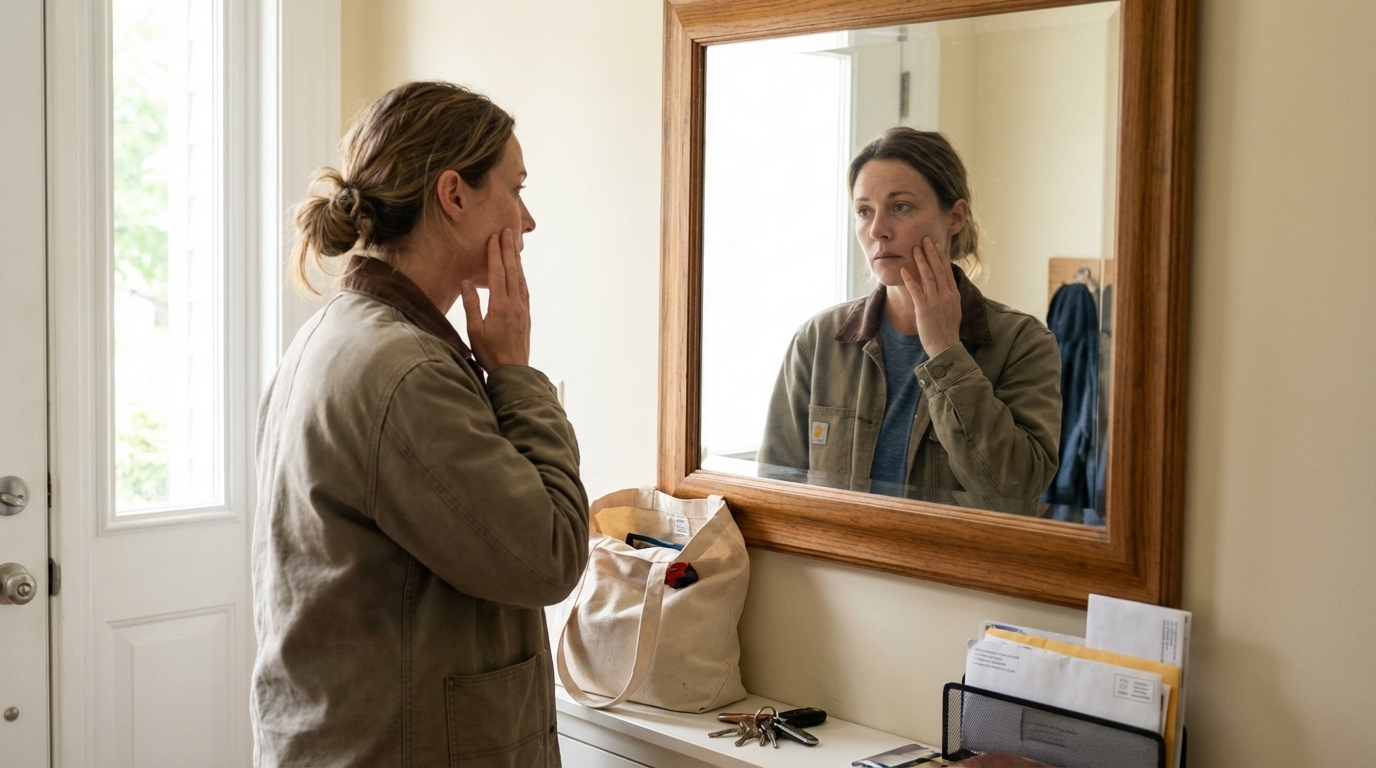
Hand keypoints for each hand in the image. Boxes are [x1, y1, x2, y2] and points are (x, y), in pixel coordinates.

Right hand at [460, 228, 530, 369]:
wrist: (513, 371)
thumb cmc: (490, 353)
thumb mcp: (475, 331)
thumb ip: (471, 305)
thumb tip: (466, 282)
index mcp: (500, 305)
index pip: (498, 273)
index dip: (495, 253)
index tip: (494, 237)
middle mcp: (515, 303)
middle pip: (512, 270)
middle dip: (509, 249)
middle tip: (508, 231)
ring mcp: (523, 308)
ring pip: (520, 278)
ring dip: (517, 260)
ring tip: (514, 245)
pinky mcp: (526, 314)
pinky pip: (524, 288)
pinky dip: (521, 275)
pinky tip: (519, 271)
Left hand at [900, 236, 961, 355]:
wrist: (946, 347)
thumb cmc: (947, 331)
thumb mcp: (953, 311)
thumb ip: (949, 298)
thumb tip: (945, 287)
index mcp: (954, 295)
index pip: (947, 271)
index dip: (941, 257)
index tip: (936, 245)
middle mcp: (946, 295)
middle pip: (939, 269)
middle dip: (931, 253)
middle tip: (925, 239)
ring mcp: (936, 301)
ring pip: (928, 276)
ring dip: (921, 261)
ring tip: (915, 248)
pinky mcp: (924, 309)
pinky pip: (916, 290)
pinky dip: (910, 279)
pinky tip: (903, 269)